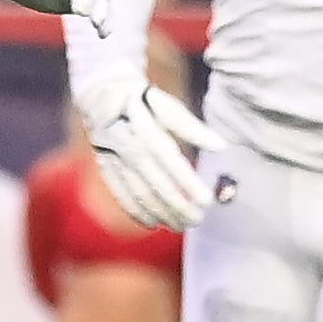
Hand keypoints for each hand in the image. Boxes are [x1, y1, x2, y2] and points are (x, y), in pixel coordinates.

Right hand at [80, 78, 210, 229]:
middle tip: (197, 220)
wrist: (102, 95)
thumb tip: (220, 146)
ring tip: (181, 226)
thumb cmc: (145, 102)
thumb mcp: (167, 106)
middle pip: (155, 183)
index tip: (206, 201)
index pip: (170, 162)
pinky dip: (136, 212)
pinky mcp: (106, 169)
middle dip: (177, 206)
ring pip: (138, 193)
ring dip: (160, 213)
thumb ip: (192, 128)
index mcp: (146, 130)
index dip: (187, 183)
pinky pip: (120, 195)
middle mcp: (128, 148)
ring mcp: (115, 161)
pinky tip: (153, 224)